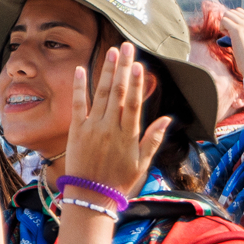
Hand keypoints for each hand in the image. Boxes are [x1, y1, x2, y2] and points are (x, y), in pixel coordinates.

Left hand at [64, 42, 165, 199]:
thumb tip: (167, 118)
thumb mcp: (142, 162)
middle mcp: (110, 127)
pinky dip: (78, 87)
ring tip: (110, 52)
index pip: (133, 102)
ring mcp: (92, 128)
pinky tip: (80, 69)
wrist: (91, 196)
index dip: (136, 82)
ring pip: (100, 94)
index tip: (139, 63)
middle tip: (126, 46)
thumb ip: (153, 139)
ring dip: (105, 71)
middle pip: (118, 92)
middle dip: (122, 68)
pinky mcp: (76, 131)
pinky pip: (77, 105)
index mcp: (129, 134)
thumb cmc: (119, 181)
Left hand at [222, 8, 243, 78]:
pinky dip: (222, 28)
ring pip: (227, 14)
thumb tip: (228, 27)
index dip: (232, 20)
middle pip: (232, 12)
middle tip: (230, 35)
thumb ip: (243, 30)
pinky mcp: (238, 30)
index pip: (239, 11)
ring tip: (229, 36)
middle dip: (227, 22)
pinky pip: (224, 20)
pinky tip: (227, 37)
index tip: (233, 32)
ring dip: (224, 24)